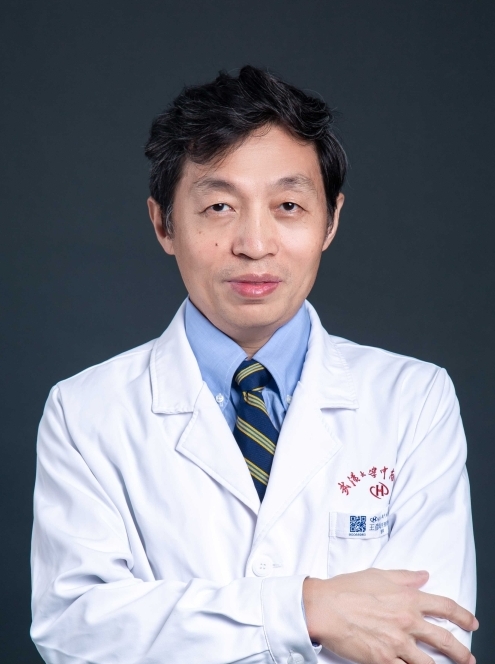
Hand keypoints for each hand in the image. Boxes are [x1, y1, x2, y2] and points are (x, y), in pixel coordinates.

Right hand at [302, 568, 477, 663]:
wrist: (325, 607)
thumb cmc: (347, 589)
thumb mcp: (378, 575)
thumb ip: (404, 577)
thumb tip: (423, 576)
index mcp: (407, 598)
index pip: (445, 607)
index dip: (463, 616)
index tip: (471, 623)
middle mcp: (407, 621)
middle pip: (445, 639)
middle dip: (462, 652)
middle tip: (468, 658)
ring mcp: (397, 643)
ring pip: (430, 662)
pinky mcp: (384, 660)